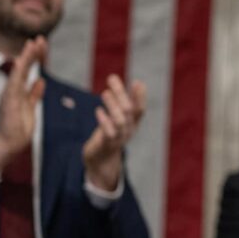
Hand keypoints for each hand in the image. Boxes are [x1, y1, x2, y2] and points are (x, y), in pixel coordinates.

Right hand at [0, 38, 46, 173]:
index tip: (43, 43)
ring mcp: (9, 94)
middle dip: (32, 52)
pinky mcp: (8, 102)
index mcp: (18, 89)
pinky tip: (21, 62)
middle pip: (24, 67)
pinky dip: (17, 73)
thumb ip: (34, 94)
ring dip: (26, 58)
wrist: (10, 144)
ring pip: (19, 72)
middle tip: (40, 38)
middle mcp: (13, 89)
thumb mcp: (30, 107)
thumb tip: (41, 81)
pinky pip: (13, 85)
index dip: (35, 56)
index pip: (28, 69)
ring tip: (32, 44)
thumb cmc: (19, 127)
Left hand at [82, 75, 146, 192]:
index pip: (140, 109)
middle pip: (129, 110)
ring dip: (113, 106)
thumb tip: (122, 79)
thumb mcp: (118, 117)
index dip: (140, 96)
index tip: (137, 82)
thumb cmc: (110, 132)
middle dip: (121, 94)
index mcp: (133, 123)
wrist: (101, 159)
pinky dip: (104, 121)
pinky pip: (108, 133)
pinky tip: (98, 110)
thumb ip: (121, 100)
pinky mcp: (107, 144)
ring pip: (120, 121)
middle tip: (111, 78)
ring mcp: (119, 138)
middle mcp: (129, 130)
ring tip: (105, 92)